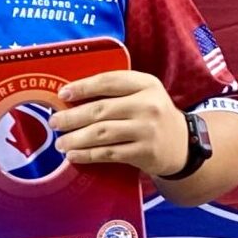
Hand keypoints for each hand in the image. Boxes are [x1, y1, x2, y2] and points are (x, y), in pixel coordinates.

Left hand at [48, 70, 187, 176]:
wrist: (184, 145)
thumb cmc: (152, 116)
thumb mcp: (143, 95)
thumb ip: (116, 92)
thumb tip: (71, 98)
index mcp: (146, 84)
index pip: (109, 81)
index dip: (83, 87)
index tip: (62, 94)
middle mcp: (148, 105)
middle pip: (100, 109)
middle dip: (72, 117)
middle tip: (54, 122)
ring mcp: (148, 130)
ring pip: (101, 133)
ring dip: (75, 139)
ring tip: (60, 142)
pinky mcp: (145, 152)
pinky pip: (109, 153)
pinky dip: (87, 155)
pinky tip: (74, 155)